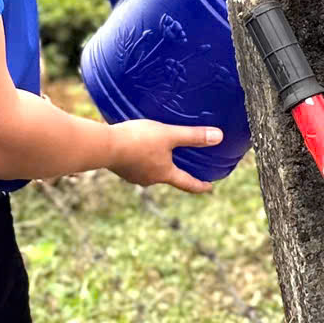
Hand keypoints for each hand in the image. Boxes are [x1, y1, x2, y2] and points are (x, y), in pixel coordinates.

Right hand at [108, 119, 223, 192]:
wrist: (104, 146)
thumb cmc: (138, 140)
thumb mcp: (168, 135)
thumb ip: (192, 136)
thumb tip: (219, 137)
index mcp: (164, 174)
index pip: (187, 183)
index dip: (200, 186)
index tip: (210, 188)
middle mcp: (150, 179)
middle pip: (168, 177)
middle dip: (176, 171)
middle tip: (183, 165)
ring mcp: (133, 175)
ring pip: (151, 171)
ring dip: (157, 163)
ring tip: (159, 152)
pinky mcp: (120, 168)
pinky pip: (136, 164)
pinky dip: (142, 158)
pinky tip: (139, 148)